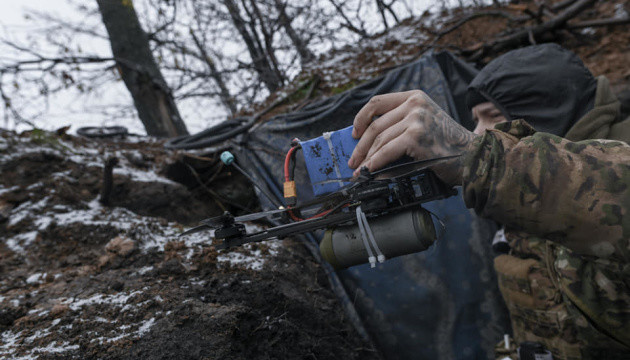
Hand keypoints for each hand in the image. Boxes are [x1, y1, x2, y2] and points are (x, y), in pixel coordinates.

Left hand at [348, 90, 476, 185]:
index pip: (377, 102)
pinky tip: (371, 172)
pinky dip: (376, 164)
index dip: (361, 119)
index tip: (354, 133)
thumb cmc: (448, 144)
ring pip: (380, 141)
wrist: (473, 156)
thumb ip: (402, 122)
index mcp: (415, 96)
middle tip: (354, 161)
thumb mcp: (426, 121)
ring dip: (367, 159)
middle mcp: (414, 104)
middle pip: (375, 125)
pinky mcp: (416, 136)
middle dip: (360, 146)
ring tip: (361, 172)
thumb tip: (368, 141)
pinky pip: (387, 152)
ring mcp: (416, 119)